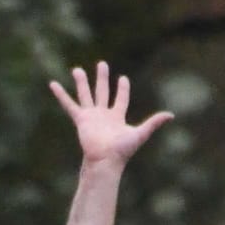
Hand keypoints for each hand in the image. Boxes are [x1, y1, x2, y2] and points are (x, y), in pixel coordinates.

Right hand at [48, 62, 172, 172]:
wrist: (105, 161)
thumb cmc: (122, 150)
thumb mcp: (140, 134)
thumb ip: (154, 123)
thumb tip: (171, 115)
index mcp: (117, 117)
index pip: (121, 99)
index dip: (123, 89)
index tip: (123, 78)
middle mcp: (103, 115)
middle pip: (103, 92)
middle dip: (102, 78)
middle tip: (102, 64)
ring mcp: (91, 116)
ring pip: (86, 95)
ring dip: (82, 82)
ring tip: (77, 69)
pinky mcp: (80, 119)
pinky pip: (69, 104)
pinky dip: (61, 95)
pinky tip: (53, 84)